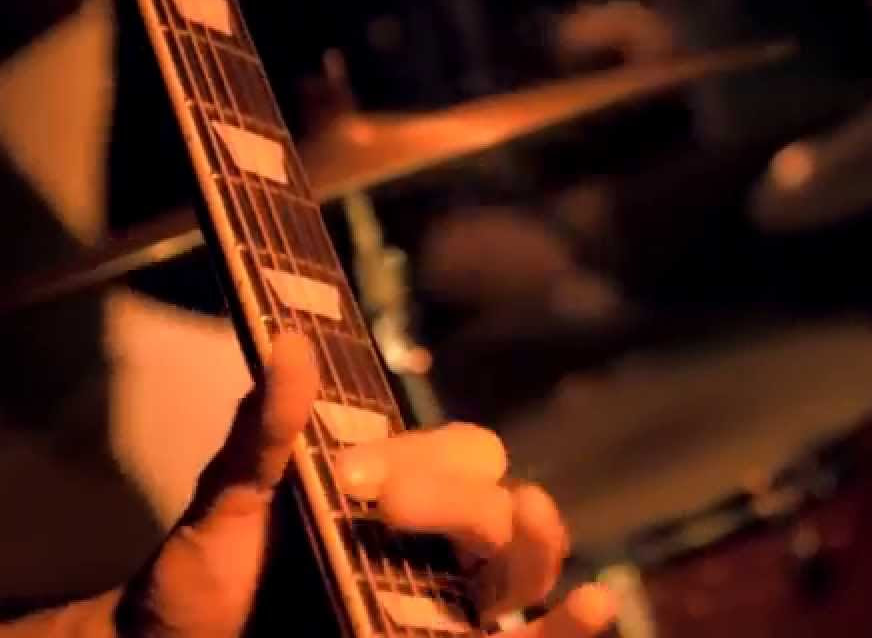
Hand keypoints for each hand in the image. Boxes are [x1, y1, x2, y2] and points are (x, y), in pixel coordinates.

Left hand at [115, 332, 615, 636]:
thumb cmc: (202, 586)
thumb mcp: (223, 507)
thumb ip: (265, 435)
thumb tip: (287, 341)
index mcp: (394, 495)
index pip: (457, 455)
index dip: (423, 460)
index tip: (353, 478)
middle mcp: (433, 547)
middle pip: (496, 505)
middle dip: (458, 502)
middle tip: (387, 511)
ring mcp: (446, 606)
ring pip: (526, 565)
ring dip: (533, 542)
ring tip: (518, 523)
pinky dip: (569, 629)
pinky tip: (591, 604)